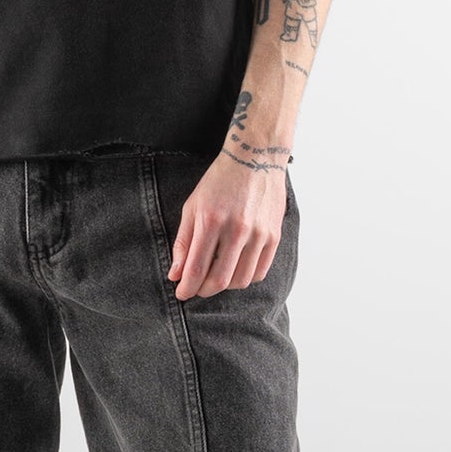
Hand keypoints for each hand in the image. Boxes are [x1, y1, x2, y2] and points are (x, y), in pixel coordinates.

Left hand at [167, 154, 287, 299]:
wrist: (255, 158)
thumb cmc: (220, 181)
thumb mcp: (193, 207)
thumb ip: (183, 242)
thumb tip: (176, 274)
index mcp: (211, 221)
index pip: (197, 268)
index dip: (187, 287)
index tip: (182, 293)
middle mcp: (237, 229)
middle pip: (219, 280)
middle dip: (203, 291)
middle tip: (197, 288)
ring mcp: (259, 234)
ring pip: (241, 280)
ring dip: (224, 286)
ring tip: (215, 278)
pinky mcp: (274, 236)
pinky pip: (259, 272)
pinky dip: (245, 278)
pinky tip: (235, 270)